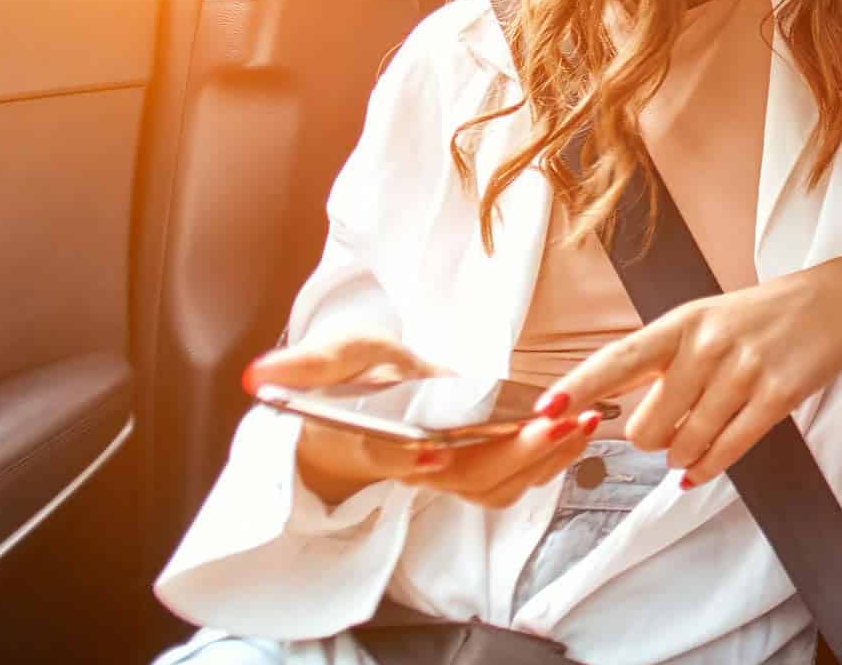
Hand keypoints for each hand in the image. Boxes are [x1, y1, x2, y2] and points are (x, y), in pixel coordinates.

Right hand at [246, 336, 603, 507]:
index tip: (432, 449)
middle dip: (509, 453)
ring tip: (582, 421)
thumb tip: (258, 375)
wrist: (373, 409)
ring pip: (497, 485)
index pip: (383, 455)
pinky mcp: (478, 472)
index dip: (404, 457)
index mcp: (370, 438)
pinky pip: (517, 480)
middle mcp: (413, 465)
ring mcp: (449, 474)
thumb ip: (309, 364)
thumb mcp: (335, 356)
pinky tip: (582, 429)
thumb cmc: (356, 383)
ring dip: (543, 458)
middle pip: (461, 477)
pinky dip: (553, 458)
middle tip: (550, 423)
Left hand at [537, 253, 841, 487]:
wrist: (832, 303)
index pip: (619, 357)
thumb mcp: (704, 319)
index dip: (580, 385)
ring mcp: (744, 371)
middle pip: (649, 423)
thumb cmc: (760, 316)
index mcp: (682, 322)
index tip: (546, 409)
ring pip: (687, 443)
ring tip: (690, 444)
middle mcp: (708, 345)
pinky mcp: (777, 397)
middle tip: (666, 430)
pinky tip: (700, 470)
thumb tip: (618, 405)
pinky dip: (707, 468)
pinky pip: (728, 450)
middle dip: (651, 439)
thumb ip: (663, 357)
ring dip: (682, 455)